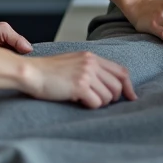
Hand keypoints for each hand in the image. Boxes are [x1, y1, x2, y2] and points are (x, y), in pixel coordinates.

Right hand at [21, 52, 137, 108]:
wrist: (31, 73)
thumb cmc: (49, 71)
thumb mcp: (73, 62)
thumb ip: (91, 68)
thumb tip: (107, 85)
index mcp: (91, 56)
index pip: (121, 71)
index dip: (128, 86)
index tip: (131, 97)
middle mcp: (92, 63)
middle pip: (118, 86)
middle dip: (112, 98)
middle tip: (98, 101)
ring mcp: (86, 74)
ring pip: (108, 97)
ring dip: (99, 103)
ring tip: (84, 99)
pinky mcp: (80, 86)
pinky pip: (96, 103)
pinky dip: (90, 106)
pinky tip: (79, 102)